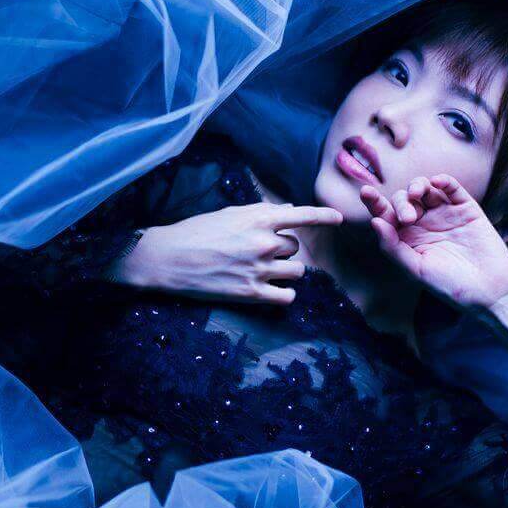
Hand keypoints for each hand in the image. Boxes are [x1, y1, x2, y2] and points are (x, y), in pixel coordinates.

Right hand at [110, 202, 341, 304]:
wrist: (167, 258)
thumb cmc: (194, 232)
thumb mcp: (228, 213)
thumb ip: (260, 213)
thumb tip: (287, 210)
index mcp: (258, 218)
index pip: (301, 215)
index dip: (324, 216)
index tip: (340, 218)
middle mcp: (263, 242)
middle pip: (296, 247)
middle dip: (283, 250)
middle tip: (258, 253)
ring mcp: (259, 269)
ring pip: (296, 271)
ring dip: (284, 271)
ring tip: (261, 271)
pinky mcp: (252, 294)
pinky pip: (287, 296)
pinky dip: (283, 294)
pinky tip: (270, 291)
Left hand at [360, 175, 507, 311]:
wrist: (489, 291)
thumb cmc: (450, 286)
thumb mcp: (416, 270)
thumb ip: (393, 247)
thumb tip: (374, 221)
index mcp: (407, 238)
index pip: (386, 215)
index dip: (375, 202)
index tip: (366, 193)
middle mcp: (424, 224)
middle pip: (403, 199)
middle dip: (400, 203)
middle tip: (409, 218)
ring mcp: (445, 214)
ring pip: (425, 189)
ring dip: (417, 186)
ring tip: (416, 194)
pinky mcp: (466, 209)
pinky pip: (452, 188)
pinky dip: (444, 181)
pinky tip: (436, 183)